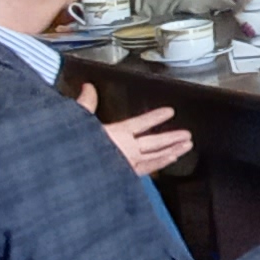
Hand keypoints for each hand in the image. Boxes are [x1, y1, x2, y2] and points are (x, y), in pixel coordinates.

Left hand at [76, 81, 192, 177]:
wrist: (72, 168)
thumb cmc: (75, 144)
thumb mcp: (80, 119)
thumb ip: (86, 103)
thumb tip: (87, 86)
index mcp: (116, 133)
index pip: (140, 122)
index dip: (155, 117)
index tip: (169, 111)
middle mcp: (124, 148)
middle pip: (154, 141)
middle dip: (171, 136)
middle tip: (187, 134)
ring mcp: (126, 161)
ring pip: (155, 154)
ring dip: (172, 148)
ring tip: (188, 144)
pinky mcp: (126, 173)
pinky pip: (148, 167)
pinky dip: (161, 161)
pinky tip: (174, 156)